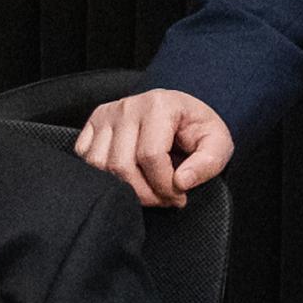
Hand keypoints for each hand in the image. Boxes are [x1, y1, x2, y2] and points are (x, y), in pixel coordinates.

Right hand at [74, 87, 233, 207]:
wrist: (181, 113)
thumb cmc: (198, 130)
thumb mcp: (218, 144)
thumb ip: (206, 164)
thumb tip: (181, 182)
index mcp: (159, 104)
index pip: (150, 156)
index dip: (164, 186)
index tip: (180, 195)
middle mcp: (127, 106)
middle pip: (121, 165)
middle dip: (145, 194)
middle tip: (165, 199)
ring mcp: (106, 114)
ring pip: (99, 166)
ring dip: (123, 188)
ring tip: (147, 190)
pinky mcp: (93, 124)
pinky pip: (85, 158)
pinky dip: (102, 175)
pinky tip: (127, 177)